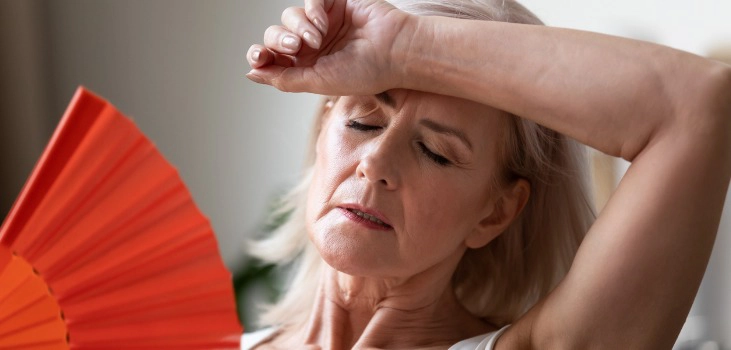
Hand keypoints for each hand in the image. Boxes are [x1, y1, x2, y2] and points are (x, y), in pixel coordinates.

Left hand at [246, 0, 412, 94]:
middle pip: (276, 35)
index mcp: (307, 66)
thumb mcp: (318, 82)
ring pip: (289, 16)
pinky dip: (311, 10)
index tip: (258, 57)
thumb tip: (251, 73)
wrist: (395, 52)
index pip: (273, 57)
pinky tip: (323, 24)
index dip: (261, 55)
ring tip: (317, 38)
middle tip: (296, 47)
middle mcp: (312, 44)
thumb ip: (284, 78)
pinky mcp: (334, 2)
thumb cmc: (364, 72)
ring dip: (298, 27)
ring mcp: (323, 22)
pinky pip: (309, 0)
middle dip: (279, 41)